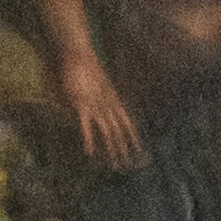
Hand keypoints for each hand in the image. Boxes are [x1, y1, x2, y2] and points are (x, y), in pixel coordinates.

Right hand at [59, 46, 138, 165]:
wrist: (79, 53)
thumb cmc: (87, 67)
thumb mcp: (99, 84)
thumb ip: (103, 96)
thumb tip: (104, 105)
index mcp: (114, 101)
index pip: (128, 123)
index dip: (134, 138)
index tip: (141, 152)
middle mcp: (108, 106)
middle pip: (119, 132)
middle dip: (125, 150)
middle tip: (129, 167)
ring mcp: (95, 106)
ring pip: (107, 132)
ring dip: (111, 150)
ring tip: (114, 165)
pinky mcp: (80, 105)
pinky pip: (86, 126)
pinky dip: (88, 139)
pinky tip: (89, 152)